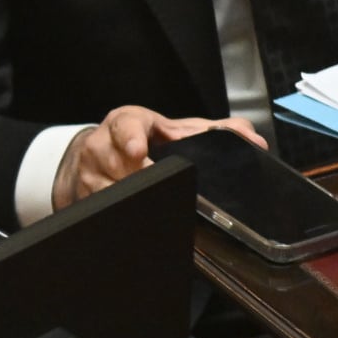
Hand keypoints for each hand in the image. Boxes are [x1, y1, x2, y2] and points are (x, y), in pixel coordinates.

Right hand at [53, 106, 262, 210]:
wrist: (102, 156)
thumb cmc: (147, 141)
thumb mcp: (177, 131)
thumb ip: (217, 131)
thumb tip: (254, 141)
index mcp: (127, 122)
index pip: (125, 126)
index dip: (130, 138)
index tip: (138, 150)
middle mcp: (102, 144)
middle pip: (119, 166)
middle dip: (141, 178)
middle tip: (158, 185)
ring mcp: (89, 172)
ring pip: (110, 191)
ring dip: (134, 199)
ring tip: (152, 202)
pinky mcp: (83, 196)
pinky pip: (103, 209)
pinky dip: (122, 213)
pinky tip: (137, 214)